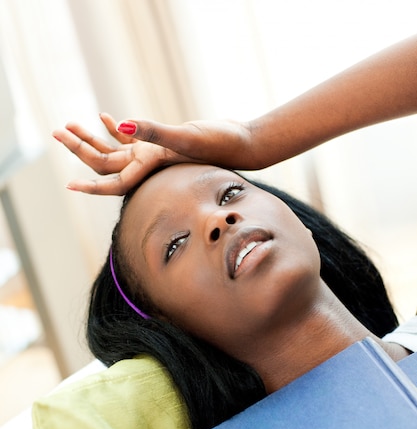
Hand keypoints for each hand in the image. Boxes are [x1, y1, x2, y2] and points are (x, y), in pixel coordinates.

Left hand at [52, 113, 255, 195]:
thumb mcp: (185, 137)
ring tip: (68, 124)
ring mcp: (153, 157)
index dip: (90, 185)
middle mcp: (148, 168)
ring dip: (91, 138)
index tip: (69, 185)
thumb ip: (153, 132)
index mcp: (150, 171)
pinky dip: (116, 129)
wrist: (243, 144)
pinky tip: (105, 117)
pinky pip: (131, 140)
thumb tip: (120, 124)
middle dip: (79, 148)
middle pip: (105, 164)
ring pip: (114, 151)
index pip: (113, 183)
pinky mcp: (161, 145)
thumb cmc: (219, 145)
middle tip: (57, 132)